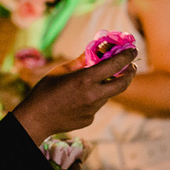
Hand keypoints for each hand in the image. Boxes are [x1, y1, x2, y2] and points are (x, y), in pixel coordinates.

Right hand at [11, 48, 137, 143]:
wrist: (36, 119)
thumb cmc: (45, 90)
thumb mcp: (61, 70)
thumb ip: (81, 61)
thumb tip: (94, 50)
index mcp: (85, 79)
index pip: (115, 65)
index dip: (127, 56)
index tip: (133, 50)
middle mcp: (93, 95)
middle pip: (122, 84)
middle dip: (130, 73)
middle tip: (131, 66)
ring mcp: (93, 110)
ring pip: (107, 95)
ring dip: (106, 87)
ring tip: (92, 83)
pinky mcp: (89, 119)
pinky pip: (96, 106)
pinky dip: (93, 99)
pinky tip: (77, 100)